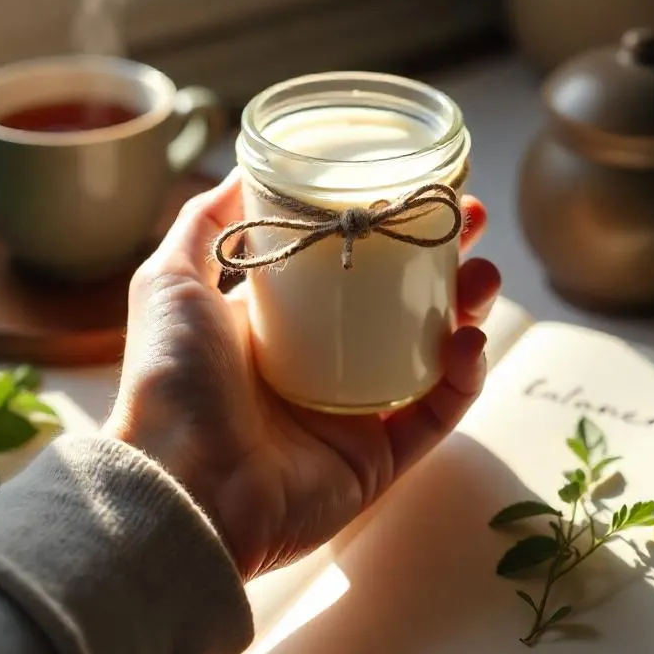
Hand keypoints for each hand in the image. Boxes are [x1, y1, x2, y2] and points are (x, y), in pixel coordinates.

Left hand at [103, 172, 500, 579]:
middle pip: (400, 301)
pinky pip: (435, 414)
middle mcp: (320, 363)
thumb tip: (242, 168)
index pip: (347, 263)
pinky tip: (470, 343)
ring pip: (429, 352)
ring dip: (466, 309)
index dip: (385, 226)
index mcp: (278, 322)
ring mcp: (352, 411)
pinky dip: (464, 379)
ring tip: (483, 277)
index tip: (417, 190)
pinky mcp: (378, 458)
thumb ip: (204, 223)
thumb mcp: (171, 279)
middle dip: (441, 258)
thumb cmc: (170, 378)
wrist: (180, 484)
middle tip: (468, 221)